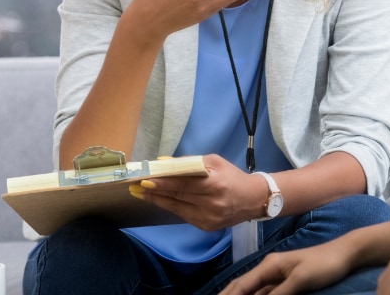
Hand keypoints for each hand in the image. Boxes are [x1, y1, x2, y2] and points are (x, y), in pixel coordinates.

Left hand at [129, 154, 268, 230]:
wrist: (253, 199)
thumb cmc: (232, 176)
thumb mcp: (215, 161)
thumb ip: (190, 162)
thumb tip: (165, 162)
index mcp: (215, 184)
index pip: (183, 184)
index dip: (163, 183)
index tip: (145, 180)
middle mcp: (212, 204)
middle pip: (178, 197)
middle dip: (155, 192)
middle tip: (135, 186)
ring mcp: (208, 218)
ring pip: (177, 209)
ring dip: (158, 201)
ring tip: (141, 194)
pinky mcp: (206, 228)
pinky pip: (184, 215)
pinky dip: (171, 207)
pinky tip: (160, 201)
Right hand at [219, 241, 356, 294]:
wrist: (344, 254)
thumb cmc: (323, 263)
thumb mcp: (300, 280)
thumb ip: (279, 293)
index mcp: (270, 265)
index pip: (241, 285)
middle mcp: (270, 269)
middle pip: (242, 287)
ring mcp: (278, 276)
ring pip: (252, 291)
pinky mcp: (287, 282)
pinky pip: (265, 293)